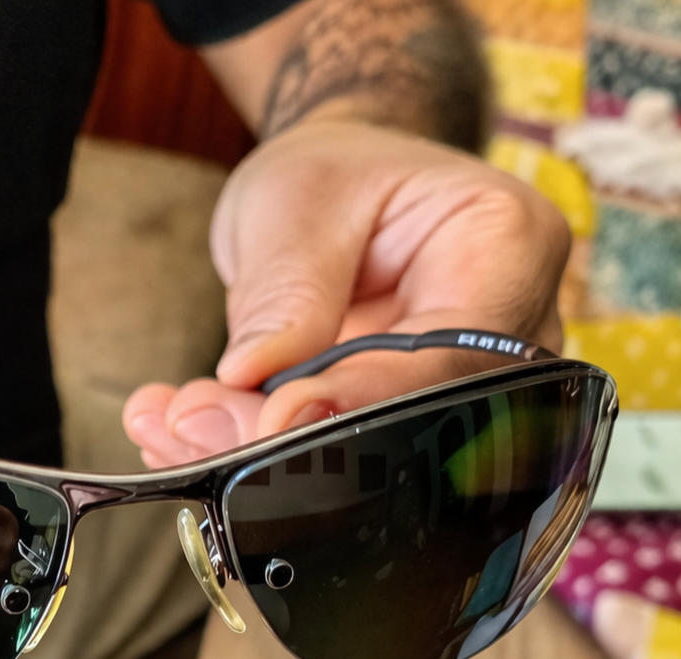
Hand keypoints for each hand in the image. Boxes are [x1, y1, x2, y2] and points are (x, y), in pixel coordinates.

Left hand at [123, 120, 570, 466]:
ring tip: (173, 426)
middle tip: (193, 425)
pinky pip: (333, 460)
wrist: (340, 194)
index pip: (446, 355)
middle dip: (291, 441)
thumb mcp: (297, 204)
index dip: (358, 401)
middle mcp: (506, 337)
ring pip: (366, 458)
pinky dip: (250, 455)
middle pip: (409, 423)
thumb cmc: (334, 177)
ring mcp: (458, 393)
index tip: (271, 419)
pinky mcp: (398, 429)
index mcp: (508, 251)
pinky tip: (183, 435)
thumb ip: (286, 294)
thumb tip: (253, 382)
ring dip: (256, 455)